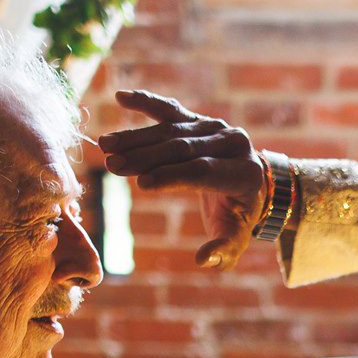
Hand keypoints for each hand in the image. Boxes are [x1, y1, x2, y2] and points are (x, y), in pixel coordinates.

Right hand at [99, 90, 265, 270]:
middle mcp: (233, 143)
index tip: (141, 183)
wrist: (252, 185)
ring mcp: (215, 127)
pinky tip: (120, 97)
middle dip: (146, 156)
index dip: (172, 176)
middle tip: (113, 165)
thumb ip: (223, 251)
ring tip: (105, 145)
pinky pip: (170, 110)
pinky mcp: (198, 119)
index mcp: (244, 173)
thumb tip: (202, 259)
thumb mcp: (236, 238)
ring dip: (136, 137)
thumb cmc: (238, 217)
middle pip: (184, 147)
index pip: (202, 171)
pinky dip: (146, 102)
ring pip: (172, 129)